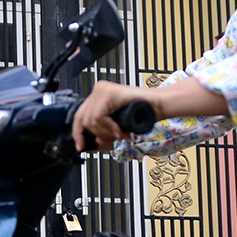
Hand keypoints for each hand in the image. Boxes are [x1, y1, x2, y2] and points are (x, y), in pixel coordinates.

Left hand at [72, 77, 230, 151]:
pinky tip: (121, 130)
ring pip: (91, 121)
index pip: (79, 116)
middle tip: (113, 139)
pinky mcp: (109, 93)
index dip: (78, 133)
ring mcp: (102, 90)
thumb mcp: (116, 127)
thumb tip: (90, 145)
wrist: (158, 107)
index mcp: (98, 96)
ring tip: (121, 133)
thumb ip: (103, 134)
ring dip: (107, 133)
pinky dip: (110, 128)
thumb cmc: (142, 115)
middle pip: (83, 119)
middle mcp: (98, 90)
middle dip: (98, 135)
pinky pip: (99, 117)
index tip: (81, 146)